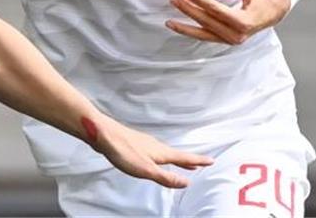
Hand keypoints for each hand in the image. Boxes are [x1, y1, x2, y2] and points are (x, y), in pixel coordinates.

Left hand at [85, 114, 212, 188]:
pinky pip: (156, 150)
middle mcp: (156, 146)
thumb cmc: (123, 151)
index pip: (184, 157)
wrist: (103, 134)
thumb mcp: (146, 170)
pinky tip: (157, 157)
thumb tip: (186, 182)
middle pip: (177, 154)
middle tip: (201, 163)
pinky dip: (164, 156)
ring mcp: (146, 143)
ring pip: (166, 152)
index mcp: (161, 153)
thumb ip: (166, 177)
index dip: (198, 161)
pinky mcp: (136, 143)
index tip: (211, 160)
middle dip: (190, 160)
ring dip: (177, 158)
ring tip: (183, 163)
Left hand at [166, 0, 291, 44]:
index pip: (217, 10)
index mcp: (245, 21)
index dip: (200, 1)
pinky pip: (206, 37)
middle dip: (190, 11)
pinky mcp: (227, 40)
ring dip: (186, 27)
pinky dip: (192, 32)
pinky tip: (179, 26)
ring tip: (169, 21)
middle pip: (208, 22)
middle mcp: (238, 35)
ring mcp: (232, 40)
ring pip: (204, 35)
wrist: (275, 11)